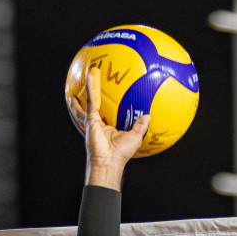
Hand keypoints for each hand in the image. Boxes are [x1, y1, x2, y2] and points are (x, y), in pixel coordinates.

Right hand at [69, 66, 150, 184]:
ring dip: (89, 87)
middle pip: (94, 106)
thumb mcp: (136, 137)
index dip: (107, 108)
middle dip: (91, 97)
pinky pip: (92, 100)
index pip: (107, 115)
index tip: (108, 101)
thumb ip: (140, 126)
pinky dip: (90, 87)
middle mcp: (99, 123)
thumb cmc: (121, 154)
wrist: (109, 160)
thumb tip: (148, 116)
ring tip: (88, 75)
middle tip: (92, 85)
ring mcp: (93, 121)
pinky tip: (91, 76)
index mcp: (108, 128)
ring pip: (91, 100)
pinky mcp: (90, 118)